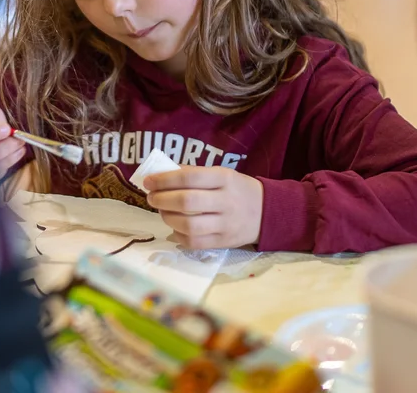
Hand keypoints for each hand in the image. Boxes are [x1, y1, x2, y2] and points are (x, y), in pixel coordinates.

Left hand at [145, 167, 263, 249]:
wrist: (268, 213)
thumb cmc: (238, 190)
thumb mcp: (222, 175)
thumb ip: (194, 174)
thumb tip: (161, 174)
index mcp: (225, 179)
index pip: (189, 177)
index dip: (164, 179)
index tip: (149, 181)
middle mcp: (226, 201)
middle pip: (186, 202)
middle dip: (162, 199)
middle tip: (151, 197)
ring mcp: (225, 224)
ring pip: (188, 225)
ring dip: (167, 217)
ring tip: (162, 211)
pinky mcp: (224, 242)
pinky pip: (194, 242)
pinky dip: (178, 235)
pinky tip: (174, 227)